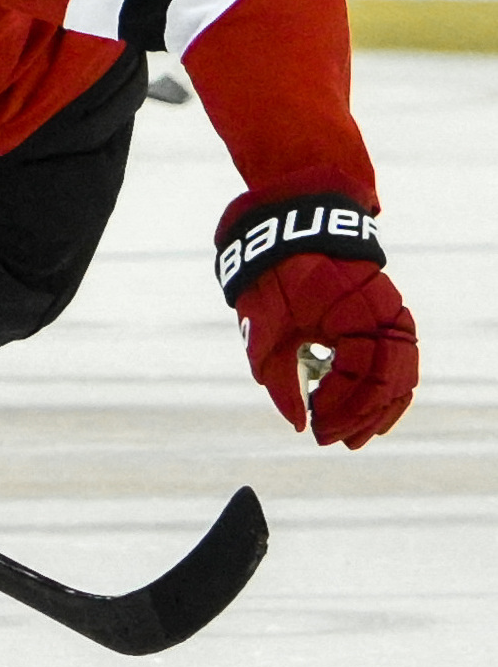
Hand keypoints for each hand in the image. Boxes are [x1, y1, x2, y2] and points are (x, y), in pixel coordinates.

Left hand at [217, 192, 416, 447]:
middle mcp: (382, 314)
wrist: (290, 226)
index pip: (359, 378)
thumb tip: (297, 422)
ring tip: (355, 435)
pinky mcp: (388, 313)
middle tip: (333, 441)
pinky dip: (389, 388)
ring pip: (401, 374)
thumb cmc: (274, 274)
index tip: (315, 428)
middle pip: (387, 382)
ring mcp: (390, 312)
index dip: (339, 409)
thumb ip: (279, 376)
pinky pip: (400, 359)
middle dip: (361, 417)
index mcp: (352, 314)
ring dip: (379, 408)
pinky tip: (375, 411)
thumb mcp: (265, 326)